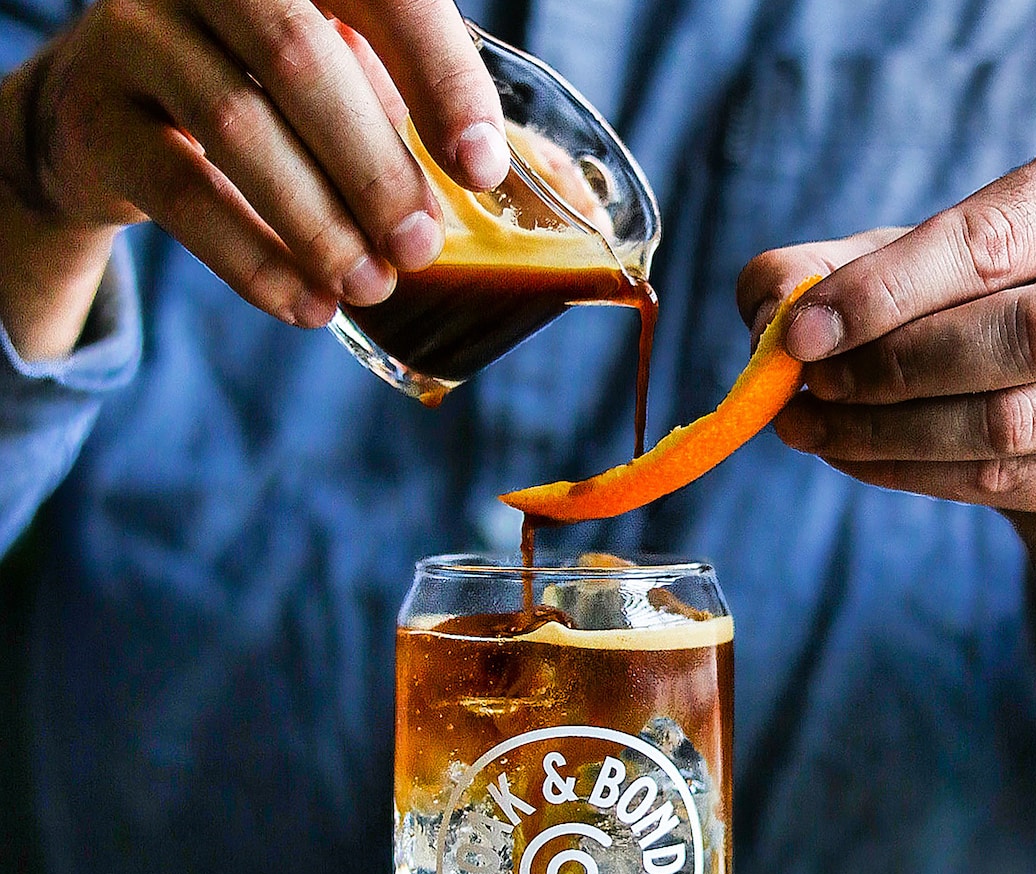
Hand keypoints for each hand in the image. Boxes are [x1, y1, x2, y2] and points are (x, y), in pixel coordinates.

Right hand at [0, 0, 507, 342]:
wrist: (120, 112)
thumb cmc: (271, 92)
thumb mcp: (354, 78)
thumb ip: (432, 112)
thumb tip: (565, 188)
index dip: (439, 76)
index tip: (481, 168)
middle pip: (300, 57)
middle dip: (375, 169)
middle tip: (420, 250)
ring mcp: (137, 33)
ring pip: (237, 126)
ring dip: (319, 224)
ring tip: (371, 286)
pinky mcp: (98, 116)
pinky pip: (181, 193)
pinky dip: (254, 261)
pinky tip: (308, 305)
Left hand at [737, 138, 1035, 659]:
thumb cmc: (974, 313)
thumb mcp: (904, 269)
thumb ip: (825, 269)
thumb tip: (771, 306)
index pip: (995, 238)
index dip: (886, 290)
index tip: (800, 335)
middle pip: (1023, 334)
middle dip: (892, 370)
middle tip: (808, 389)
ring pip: (1016, 421)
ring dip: (892, 434)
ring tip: (816, 429)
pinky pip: (1015, 481)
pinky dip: (917, 475)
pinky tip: (858, 459)